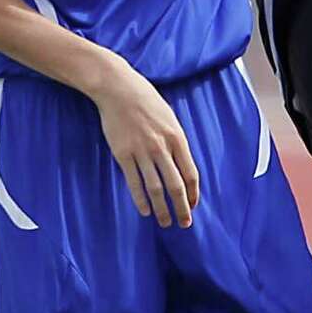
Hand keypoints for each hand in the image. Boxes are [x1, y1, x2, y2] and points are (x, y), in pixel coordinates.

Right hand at [88, 55, 199, 227]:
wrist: (118, 88)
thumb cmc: (146, 101)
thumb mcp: (169, 118)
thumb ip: (176, 142)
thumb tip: (182, 166)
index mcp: (177, 138)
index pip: (190, 173)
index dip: (193, 193)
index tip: (193, 206)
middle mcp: (162, 147)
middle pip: (175, 185)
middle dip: (181, 208)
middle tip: (185, 223)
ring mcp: (142, 151)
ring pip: (155, 188)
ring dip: (161, 208)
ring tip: (164, 222)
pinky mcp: (123, 154)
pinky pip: (134, 182)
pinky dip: (140, 199)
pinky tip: (145, 211)